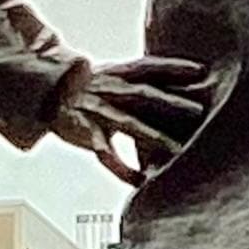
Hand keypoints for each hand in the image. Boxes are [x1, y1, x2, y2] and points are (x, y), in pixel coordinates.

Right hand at [51, 55, 208, 187]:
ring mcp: (97, 112)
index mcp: (119, 74)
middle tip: (200, 112)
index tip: (201, 70)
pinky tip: (139, 180)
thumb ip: (143, 80)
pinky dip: (121, 168)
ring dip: (154, 137)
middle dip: (171, 102)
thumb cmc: (92, 89)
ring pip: (129, 124)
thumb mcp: (115, 76)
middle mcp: (110, 91)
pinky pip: (105, 153)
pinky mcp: (86, 133)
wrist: (48, 95)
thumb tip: (183, 79)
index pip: (149, 67)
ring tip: (179, 152)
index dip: (173, 67)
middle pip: (144, 94)